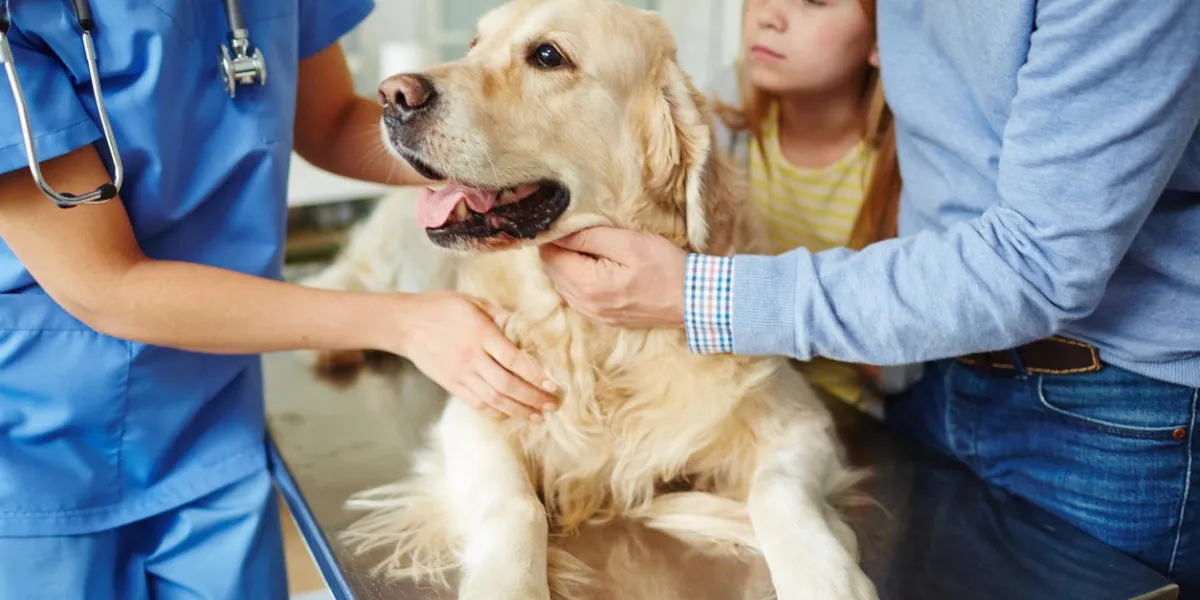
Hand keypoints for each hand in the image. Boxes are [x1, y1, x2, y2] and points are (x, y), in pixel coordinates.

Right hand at [391, 291, 557, 421]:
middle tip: (552, 404)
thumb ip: (500, 315)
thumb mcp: (473, 302)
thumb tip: (528, 326)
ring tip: (537, 416)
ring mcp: (460, 374)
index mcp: (480, 334)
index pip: (514, 359)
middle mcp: (472, 358)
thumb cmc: (441, 308)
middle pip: (507, 385)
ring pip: (494, 399)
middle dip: (533, 397)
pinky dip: (496, 412)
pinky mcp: (451, 385)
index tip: (553, 383)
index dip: (536, 374)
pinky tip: (511, 414)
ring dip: (519, 410)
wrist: (405, 324)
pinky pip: (477, 404)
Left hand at [538, 226, 687, 328]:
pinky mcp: (604, 318)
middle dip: (559, 249)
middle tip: (578, 230)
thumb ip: (590, 237)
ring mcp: (594, 315)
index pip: (550, 257)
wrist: (693, 301)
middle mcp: (585, 305)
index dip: (554, 236)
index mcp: (588, 285)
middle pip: (552, 272)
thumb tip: (559, 233)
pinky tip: (596, 266)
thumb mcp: (628, 242)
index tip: (568, 223)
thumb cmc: (665, 267)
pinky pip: (577, 296)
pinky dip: (578, 279)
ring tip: (589, 246)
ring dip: (568, 264)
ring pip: (563, 284)